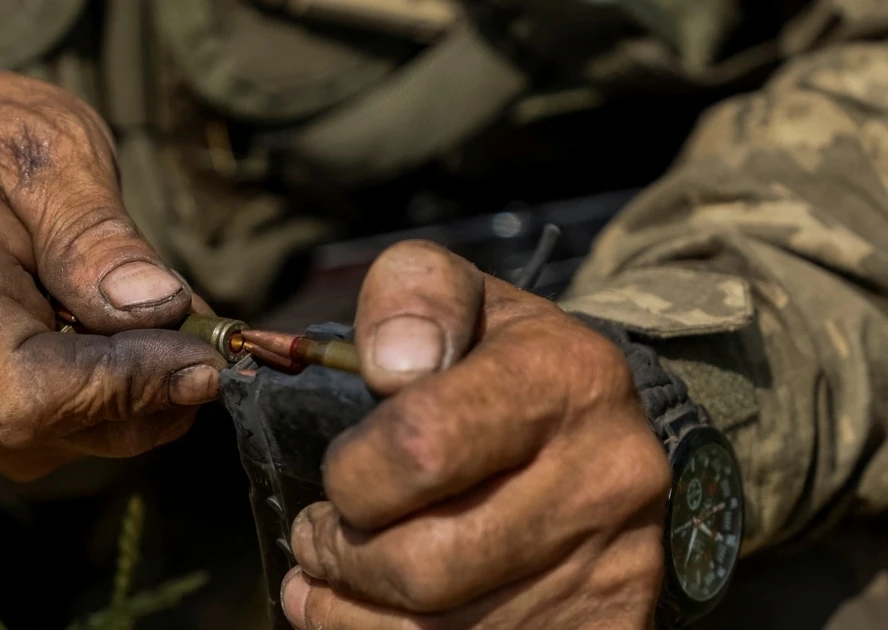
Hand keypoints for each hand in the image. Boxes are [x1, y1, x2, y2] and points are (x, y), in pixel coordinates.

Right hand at [0, 56, 224, 479]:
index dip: (126, 386)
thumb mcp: (41, 151)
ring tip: (157, 308)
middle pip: (74, 427)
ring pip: (90, 439)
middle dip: (159, 383)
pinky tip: (128, 330)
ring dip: (150, 387)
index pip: (29, 397)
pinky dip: (128, 389)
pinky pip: (79, 430)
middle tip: (206, 321)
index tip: (202, 352)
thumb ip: (94, 233)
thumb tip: (158, 305)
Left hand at [282, 241, 670, 627]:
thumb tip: (390, 364)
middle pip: (426, 564)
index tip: (339, 471)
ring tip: (330, 579)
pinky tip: (369, 618)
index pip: (424, 447)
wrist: (610, 433)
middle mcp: (605, 478)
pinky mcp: (608, 625)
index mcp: (565, 378)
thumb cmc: (507, 363)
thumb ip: (411, 297)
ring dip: (353, 615)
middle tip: (318, 536)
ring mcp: (615, 566)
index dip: (353, 473)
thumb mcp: (463, 296)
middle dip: (342, 555)